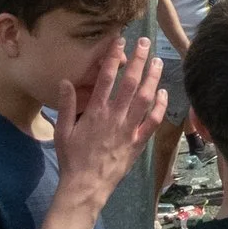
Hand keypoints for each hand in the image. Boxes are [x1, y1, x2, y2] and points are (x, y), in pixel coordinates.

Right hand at [54, 37, 166, 203]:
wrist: (85, 186)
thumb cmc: (72, 159)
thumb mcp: (63, 131)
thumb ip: (66, 105)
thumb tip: (65, 81)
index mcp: (95, 111)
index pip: (106, 78)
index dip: (114, 57)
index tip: (120, 41)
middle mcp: (115, 117)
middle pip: (130, 83)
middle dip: (139, 60)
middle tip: (146, 42)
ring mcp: (129, 129)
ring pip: (145, 98)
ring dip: (153, 78)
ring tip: (158, 61)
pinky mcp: (138, 143)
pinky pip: (153, 122)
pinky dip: (161, 107)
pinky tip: (165, 93)